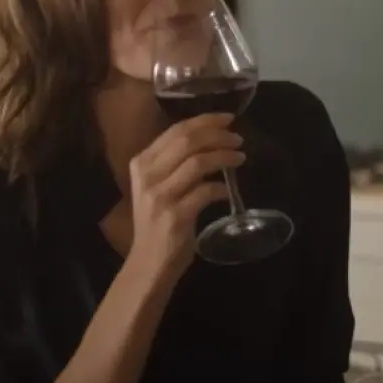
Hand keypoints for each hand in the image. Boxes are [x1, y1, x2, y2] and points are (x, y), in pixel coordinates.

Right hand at [125, 113, 243, 283]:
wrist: (147, 263)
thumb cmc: (156, 222)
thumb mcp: (157, 187)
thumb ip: (174, 164)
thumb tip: (211, 140)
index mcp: (141, 163)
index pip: (176, 130)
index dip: (205, 120)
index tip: (228, 119)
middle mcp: (147, 175)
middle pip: (188, 142)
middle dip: (218, 135)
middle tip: (238, 138)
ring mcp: (160, 196)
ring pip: (198, 163)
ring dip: (224, 157)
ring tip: (241, 157)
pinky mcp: (175, 216)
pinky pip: (206, 192)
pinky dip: (221, 189)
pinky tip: (229, 192)